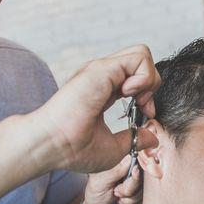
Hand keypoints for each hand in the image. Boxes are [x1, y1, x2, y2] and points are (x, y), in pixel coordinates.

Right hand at [29, 45, 158, 173]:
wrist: (52, 145)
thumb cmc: (73, 149)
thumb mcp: (114, 147)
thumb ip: (134, 138)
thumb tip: (152, 136)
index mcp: (104, 90)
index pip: (136, 76)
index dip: (148, 93)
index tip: (144, 115)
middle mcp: (102, 77)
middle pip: (140, 59)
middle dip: (152, 82)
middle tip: (143, 105)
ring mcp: (101, 70)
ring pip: (141, 53)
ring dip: (149, 77)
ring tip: (137, 98)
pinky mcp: (101, 69)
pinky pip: (138, 59)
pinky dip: (144, 77)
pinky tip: (129, 95)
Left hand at [79, 152, 151, 203]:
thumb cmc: (96, 195)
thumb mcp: (100, 181)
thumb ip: (115, 170)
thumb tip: (130, 157)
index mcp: (119, 162)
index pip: (134, 155)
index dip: (136, 162)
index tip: (133, 171)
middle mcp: (130, 170)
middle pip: (141, 171)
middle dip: (129, 184)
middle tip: (116, 189)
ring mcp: (137, 182)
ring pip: (141, 186)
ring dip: (127, 194)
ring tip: (116, 195)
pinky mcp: (141, 194)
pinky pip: (141, 196)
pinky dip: (130, 201)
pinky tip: (122, 201)